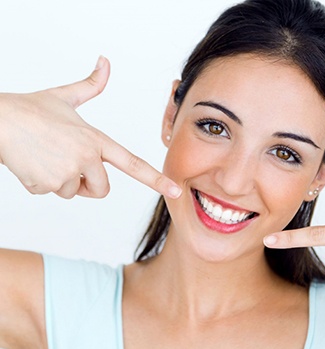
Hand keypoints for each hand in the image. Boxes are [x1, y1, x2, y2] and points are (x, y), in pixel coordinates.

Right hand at [0, 56, 181, 198]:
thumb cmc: (30, 110)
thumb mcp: (65, 97)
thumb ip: (91, 85)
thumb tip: (105, 61)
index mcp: (96, 139)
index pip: (133, 163)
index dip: (156, 179)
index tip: (176, 190)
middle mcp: (86, 158)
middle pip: (102, 190)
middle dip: (88, 184)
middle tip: (69, 163)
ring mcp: (67, 173)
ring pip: (73, 192)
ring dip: (62, 181)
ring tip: (46, 157)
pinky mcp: (47, 186)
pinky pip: (52, 192)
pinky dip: (43, 183)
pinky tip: (33, 163)